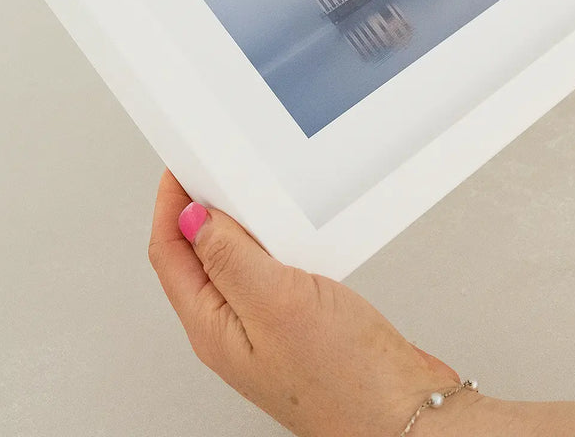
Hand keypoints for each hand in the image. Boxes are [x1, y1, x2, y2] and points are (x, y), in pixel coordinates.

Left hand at [148, 171, 466, 436]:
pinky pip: (280, 269)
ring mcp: (269, 325)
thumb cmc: (345, 380)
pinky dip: (286, 241)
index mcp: (211, 326)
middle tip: (226, 169)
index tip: (186, 164)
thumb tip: (193, 217)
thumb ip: (230, 256)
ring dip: (251, 224)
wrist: (404, 414)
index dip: (172, 203)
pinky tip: (304, 232)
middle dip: (209, 207)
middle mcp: (234, 327)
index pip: (170, 252)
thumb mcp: (276, 302)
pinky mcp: (304, 321)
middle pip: (201, 253)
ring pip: (244, 258)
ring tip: (264, 195)